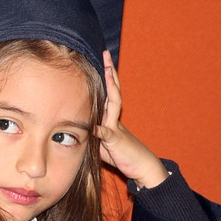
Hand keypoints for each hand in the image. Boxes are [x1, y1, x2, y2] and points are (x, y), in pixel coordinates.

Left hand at [94, 51, 168, 188]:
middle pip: (113, 90)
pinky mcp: (116, 141)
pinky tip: (93, 126)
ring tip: (107, 70)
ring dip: (110, 86)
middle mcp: (114, 118)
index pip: (107, 92)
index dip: (104, 76)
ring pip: (113, 103)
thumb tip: (77, 127)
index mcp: (110, 117)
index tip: (100, 60)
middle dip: (110, 71)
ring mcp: (116, 127)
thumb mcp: (102, 143)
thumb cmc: (121, 154)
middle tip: (107, 53)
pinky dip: (99, 129)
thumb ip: (92, 133)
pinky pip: (106, 134)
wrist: (143, 167)